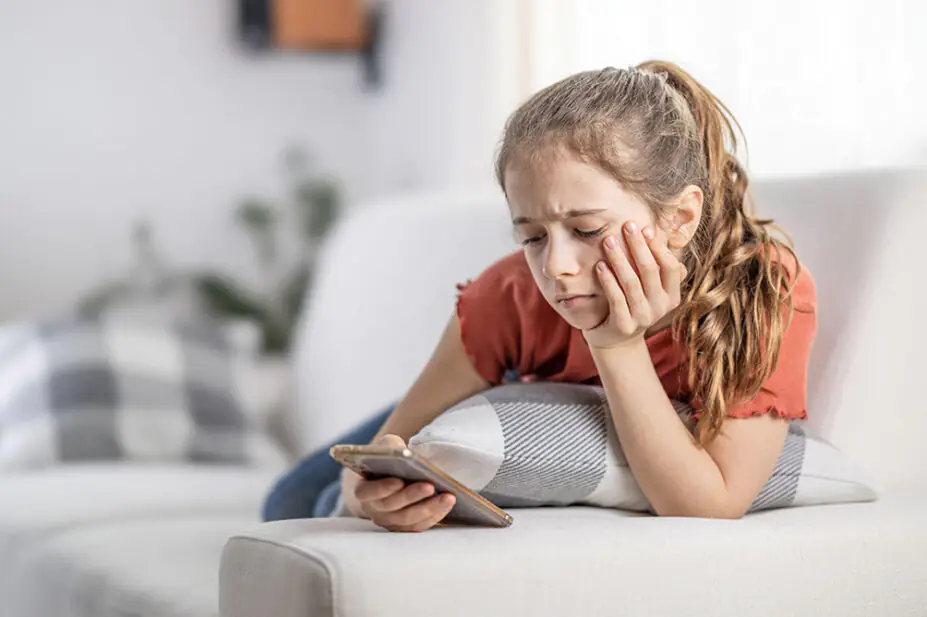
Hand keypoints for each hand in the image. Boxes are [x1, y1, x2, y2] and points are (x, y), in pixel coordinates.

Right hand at [349, 434, 456, 531]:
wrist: (392, 477)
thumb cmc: (389, 460)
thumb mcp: (386, 448)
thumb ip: (389, 447)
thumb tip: (402, 452)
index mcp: (364, 489)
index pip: (368, 492)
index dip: (382, 488)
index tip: (399, 480)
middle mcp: (374, 509)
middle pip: (392, 506)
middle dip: (412, 496)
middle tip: (430, 486)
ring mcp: (390, 521)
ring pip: (408, 519)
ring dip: (429, 508)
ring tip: (448, 496)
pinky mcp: (406, 527)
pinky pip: (420, 525)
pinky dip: (435, 515)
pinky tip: (448, 503)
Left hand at [583, 220, 686, 349]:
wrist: (616, 340)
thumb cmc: (631, 304)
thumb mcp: (646, 288)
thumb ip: (653, 266)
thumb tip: (654, 230)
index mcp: (672, 295)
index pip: (670, 266)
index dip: (658, 246)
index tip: (644, 228)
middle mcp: (661, 307)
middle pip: (650, 270)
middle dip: (638, 246)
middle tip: (626, 226)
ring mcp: (643, 318)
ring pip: (632, 283)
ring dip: (619, 259)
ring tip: (608, 241)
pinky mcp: (624, 326)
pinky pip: (616, 298)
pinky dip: (608, 280)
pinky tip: (599, 265)